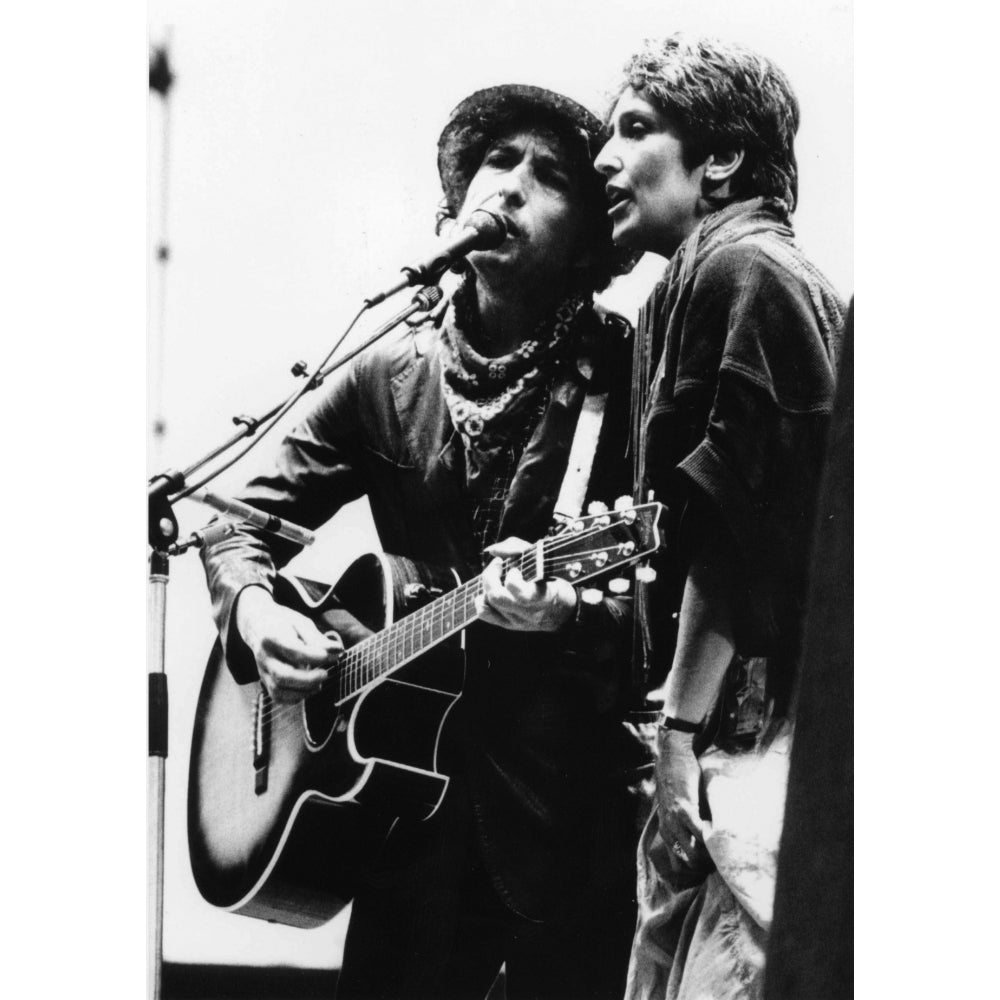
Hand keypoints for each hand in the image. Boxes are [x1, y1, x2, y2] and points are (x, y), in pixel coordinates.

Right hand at [235, 587, 342, 703]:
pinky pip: (277, 697)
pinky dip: (295, 698)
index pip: (293, 651)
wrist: (258, 624)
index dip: (315, 656)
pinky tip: (309, 690)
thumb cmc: (284, 623)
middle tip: (326, 674)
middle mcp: (264, 656)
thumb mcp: (301, 623)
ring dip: (303, 691)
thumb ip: (318, 639)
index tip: (333, 655)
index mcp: (272, 637)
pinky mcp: (264, 681)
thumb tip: (338, 651)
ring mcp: (262, 670)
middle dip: (307, 679)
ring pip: (278, 690)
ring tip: (319, 684)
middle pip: (282, 675)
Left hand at [474, 536, 577, 631]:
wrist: (562, 611)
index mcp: (543, 597)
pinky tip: (489, 590)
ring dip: (487, 585)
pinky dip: (481, 600)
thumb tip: (493, 550)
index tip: (515, 566)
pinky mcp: (507, 625)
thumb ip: (517, 548)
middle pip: (498, 597)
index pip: (522, 594)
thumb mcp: (543, 559)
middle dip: (491, 576)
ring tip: (495, 576)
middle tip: (498, 564)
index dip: (513, 577)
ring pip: (489, 604)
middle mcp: (528, 613)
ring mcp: (517, 621)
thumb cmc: (552, 580)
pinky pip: (484, 613)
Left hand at [654, 727, 711, 873]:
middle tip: (721, 854)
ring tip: (722, 845)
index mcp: (667, 832)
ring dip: (710, 855)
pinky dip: (709, 838)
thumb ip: (685, 825)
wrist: (673, 756)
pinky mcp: (684, 809)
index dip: (698, 869)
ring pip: (694, 855)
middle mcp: (668, 830)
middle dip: (707, 865)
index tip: (712, 862)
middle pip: (689, 864)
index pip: (680, 866)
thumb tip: (704, 842)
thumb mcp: (677, 809)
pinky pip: (699, 835)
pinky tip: (718, 831)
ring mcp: (675, 820)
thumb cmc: (679, 781)